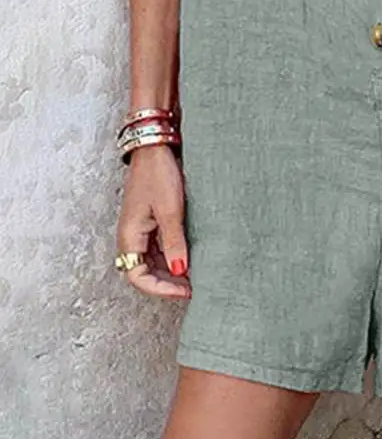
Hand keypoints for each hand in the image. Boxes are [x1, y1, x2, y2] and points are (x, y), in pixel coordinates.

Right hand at [115, 144, 191, 300]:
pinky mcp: (149, 221)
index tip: (185, 290)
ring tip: (194, 275)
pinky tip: (189, 257)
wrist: (154, 147)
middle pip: (144, 273)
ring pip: (152, 262)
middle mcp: (131, 237)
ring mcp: (140, 229)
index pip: (138, 277)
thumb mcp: (170, 210)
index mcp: (129, 236)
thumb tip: (180, 272)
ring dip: (170, 271)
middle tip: (193, 287)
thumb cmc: (158, 174)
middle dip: (167, 284)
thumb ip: (174, 243)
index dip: (161, 289)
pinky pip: (157, 248)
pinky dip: (171, 256)